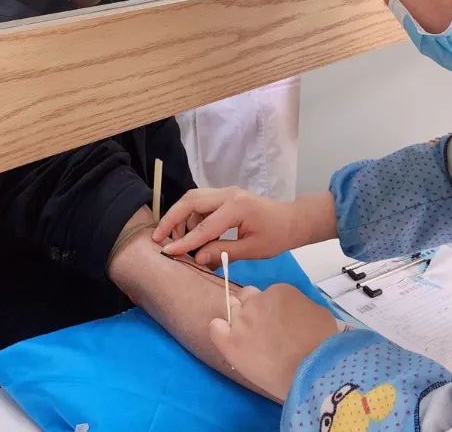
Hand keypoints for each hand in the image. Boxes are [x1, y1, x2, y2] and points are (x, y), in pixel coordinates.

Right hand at [153, 189, 335, 266]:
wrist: (293, 220)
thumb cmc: (276, 236)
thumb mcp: (252, 250)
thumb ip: (222, 252)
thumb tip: (197, 258)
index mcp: (236, 207)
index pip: (203, 226)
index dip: (184, 241)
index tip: (166, 252)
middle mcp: (228, 194)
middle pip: (190, 200)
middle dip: (172, 218)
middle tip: (158, 238)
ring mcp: (226, 193)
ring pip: (193, 200)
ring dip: (181, 218)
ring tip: (178, 241)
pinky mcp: (225, 197)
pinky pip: (201, 203)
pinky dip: (192, 217)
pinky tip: (192, 235)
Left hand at [209, 284, 339, 402]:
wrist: (313, 369)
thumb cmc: (322, 344)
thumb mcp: (317, 313)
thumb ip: (298, 306)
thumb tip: (291, 313)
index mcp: (279, 291)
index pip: (267, 295)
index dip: (272, 309)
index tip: (278, 323)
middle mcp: (257, 301)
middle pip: (246, 298)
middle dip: (253, 311)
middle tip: (263, 331)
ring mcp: (242, 320)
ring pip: (232, 311)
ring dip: (240, 322)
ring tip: (252, 342)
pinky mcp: (230, 341)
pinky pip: (215, 327)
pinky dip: (220, 331)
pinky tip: (229, 340)